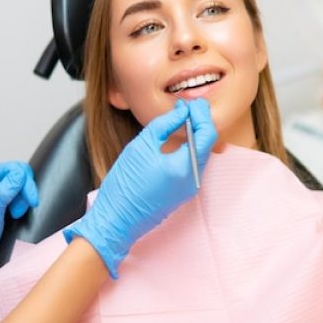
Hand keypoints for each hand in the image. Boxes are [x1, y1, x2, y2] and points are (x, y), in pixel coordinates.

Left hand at [0, 162, 37, 282]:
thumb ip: (5, 192)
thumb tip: (20, 175)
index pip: (13, 168)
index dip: (25, 184)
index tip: (30, 200)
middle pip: (19, 172)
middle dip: (24, 192)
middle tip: (18, 210)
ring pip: (22, 181)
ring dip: (23, 198)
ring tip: (14, 213)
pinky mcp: (2, 191)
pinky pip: (20, 189)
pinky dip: (22, 201)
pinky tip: (14, 211)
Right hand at [64, 99, 217, 277]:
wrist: (115, 220)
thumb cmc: (124, 184)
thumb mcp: (141, 146)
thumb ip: (165, 124)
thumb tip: (182, 111)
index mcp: (184, 167)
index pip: (207, 134)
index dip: (202, 115)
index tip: (193, 102)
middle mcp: (194, 180)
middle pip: (207, 144)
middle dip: (201, 122)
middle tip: (190, 106)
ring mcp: (190, 188)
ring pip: (201, 154)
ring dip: (196, 134)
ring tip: (184, 117)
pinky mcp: (184, 193)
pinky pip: (194, 165)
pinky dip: (190, 148)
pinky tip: (180, 137)